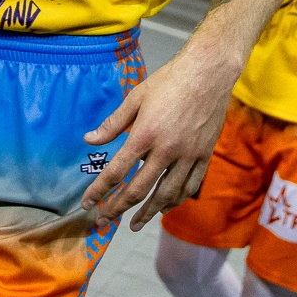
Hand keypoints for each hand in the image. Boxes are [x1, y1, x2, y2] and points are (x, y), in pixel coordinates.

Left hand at [81, 43, 239, 229]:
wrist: (209, 72)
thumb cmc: (170, 80)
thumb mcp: (136, 96)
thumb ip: (112, 123)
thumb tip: (89, 140)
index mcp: (145, 134)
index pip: (116, 171)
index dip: (100, 191)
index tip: (88, 204)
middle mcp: (166, 149)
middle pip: (138, 189)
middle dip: (118, 208)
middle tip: (105, 221)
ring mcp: (188, 155)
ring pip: (166, 194)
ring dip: (148, 213)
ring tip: (134, 224)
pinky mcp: (204, 155)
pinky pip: (190, 186)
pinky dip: (176, 201)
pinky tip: (165, 207)